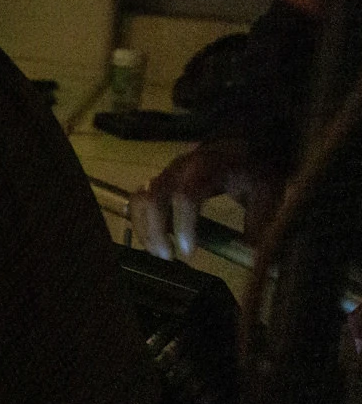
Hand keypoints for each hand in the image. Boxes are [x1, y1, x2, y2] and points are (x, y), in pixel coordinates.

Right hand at [130, 137, 283, 260]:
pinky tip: (154, 241)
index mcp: (206, 169)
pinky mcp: (158, 181)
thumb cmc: (252, 170)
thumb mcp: (266, 193)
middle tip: (168, 257)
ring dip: (144, 229)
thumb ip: (257, 222)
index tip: (189, 253)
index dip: (183, 226)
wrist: (241, 146)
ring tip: (159, 252)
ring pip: (139, 200)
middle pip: (151, 198)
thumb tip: (248, 254)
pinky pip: (139, 201)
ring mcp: (165, 174)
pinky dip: (142, 223)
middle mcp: (178, 170)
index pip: (185, 197)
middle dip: (154, 231)